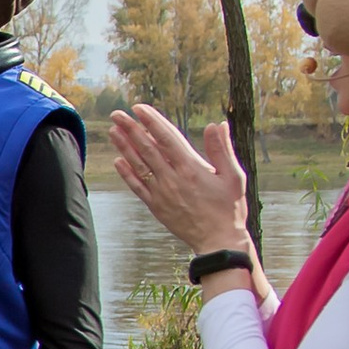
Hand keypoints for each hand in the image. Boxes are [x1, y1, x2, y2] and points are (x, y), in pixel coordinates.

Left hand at [106, 107, 255, 256]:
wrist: (218, 240)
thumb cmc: (229, 207)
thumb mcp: (234, 176)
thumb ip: (222, 149)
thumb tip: (217, 124)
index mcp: (191, 168)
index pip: (167, 138)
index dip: (152, 121)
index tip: (139, 108)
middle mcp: (172, 179)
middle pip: (147, 149)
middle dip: (131, 129)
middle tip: (117, 114)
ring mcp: (162, 193)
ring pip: (139, 166)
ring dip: (125, 147)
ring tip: (114, 131)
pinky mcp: (156, 206)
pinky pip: (138, 187)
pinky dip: (127, 173)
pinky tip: (118, 161)